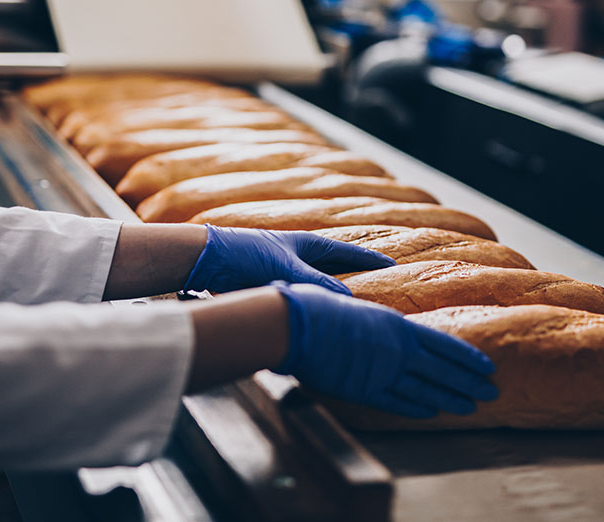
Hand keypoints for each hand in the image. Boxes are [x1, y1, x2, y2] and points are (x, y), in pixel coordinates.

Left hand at [184, 225, 395, 294]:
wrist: (209, 259)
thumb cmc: (247, 254)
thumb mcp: (287, 269)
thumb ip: (317, 284)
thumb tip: (347, 300)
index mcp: (308, 244)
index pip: (348, 252)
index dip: (370, 259)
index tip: (394, 265)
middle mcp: (300, 256)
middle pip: (337, 268)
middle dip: (357, 278)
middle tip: (382, 289)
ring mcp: (287, 272)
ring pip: (320, 286)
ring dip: (334, 296)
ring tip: (356, 309)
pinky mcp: (273, 287)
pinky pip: (303, 298)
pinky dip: (314, 306)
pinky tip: (321, 319)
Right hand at [272, 283, 497, 417]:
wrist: (298, 325)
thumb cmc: (319, 307)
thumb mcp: (357, 307)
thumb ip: (374, 323)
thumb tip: (378, 326)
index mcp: (397, 324)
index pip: (444, 344)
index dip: (467, 357)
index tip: (486, 365)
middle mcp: (398, 349)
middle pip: (443, 369)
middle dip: (469, 381)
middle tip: (493, 391)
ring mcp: (383, 372)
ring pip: (426, 389)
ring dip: (450, 399)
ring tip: (470, 407)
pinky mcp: (364, 390)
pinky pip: (397, 403)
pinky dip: (417, 409)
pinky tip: (432, 413)